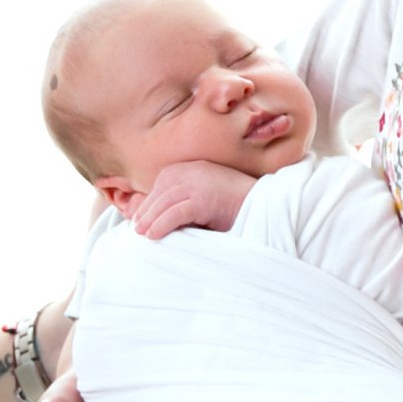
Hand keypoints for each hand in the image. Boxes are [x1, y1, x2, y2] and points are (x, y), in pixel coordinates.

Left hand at [133, 159, 258, 238]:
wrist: (265, 206)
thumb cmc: (236, 205)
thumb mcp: (208, 194)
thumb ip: (188, 196)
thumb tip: (162, 212)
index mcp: (194, 167)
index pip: (164, 182)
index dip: (151, 200)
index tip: (142, 216)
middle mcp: (194, 171)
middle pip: (162, 191)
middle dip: (148, 210)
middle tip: (137, 227)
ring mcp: (199, 183)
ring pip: (166, 202)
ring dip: (151, 219)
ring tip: (143, 234)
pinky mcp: (203, 199)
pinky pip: (176, 213)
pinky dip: (161, 224)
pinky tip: (153, 235)